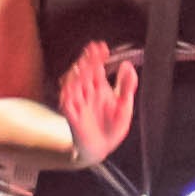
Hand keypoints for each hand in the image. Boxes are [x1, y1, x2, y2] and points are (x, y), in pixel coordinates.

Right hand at [57, 41, 140, 170]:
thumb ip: (126, 85)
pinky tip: (71, 87)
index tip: (101, 47)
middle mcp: (87, 93)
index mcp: (99, 88)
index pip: (96, 68)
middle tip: (93, 51)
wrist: (102, 148)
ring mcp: (78, 104)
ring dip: (77, 75)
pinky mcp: (72, 117)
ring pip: (73, 85)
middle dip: (87, 61)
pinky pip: (67, 104)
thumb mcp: (125, 105)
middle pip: (83, 73)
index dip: (96, 57)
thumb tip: (127, 64)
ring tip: (84, 65)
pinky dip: (68, 95)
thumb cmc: (112, 126)